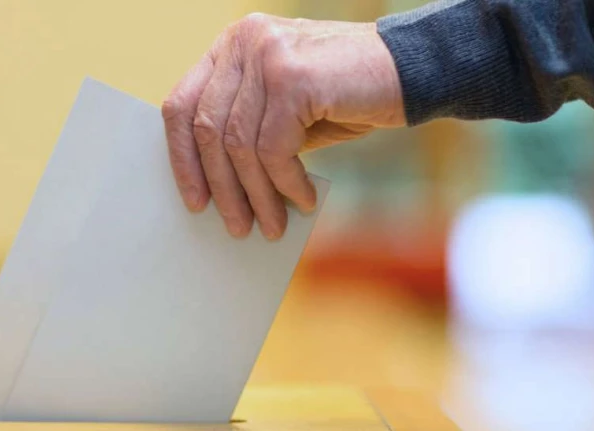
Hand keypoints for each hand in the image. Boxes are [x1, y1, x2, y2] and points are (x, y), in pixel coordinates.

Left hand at [162, 13, 404, 239]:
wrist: (412, 70)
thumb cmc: (344, 96)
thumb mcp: (283, 111)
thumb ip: (248, 133)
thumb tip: (218, 189)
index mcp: (232, 46)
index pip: (182, 105)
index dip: (182, 158)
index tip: (194, 200)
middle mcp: (243, 42)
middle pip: (207, 129)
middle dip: (222, 187)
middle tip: (237, 226)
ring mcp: (266, 55)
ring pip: (239, 144)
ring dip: (257, 195)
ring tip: (272, 225)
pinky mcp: (293, 77)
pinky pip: (273, 149)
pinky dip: (286, 184)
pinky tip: (304, 199)